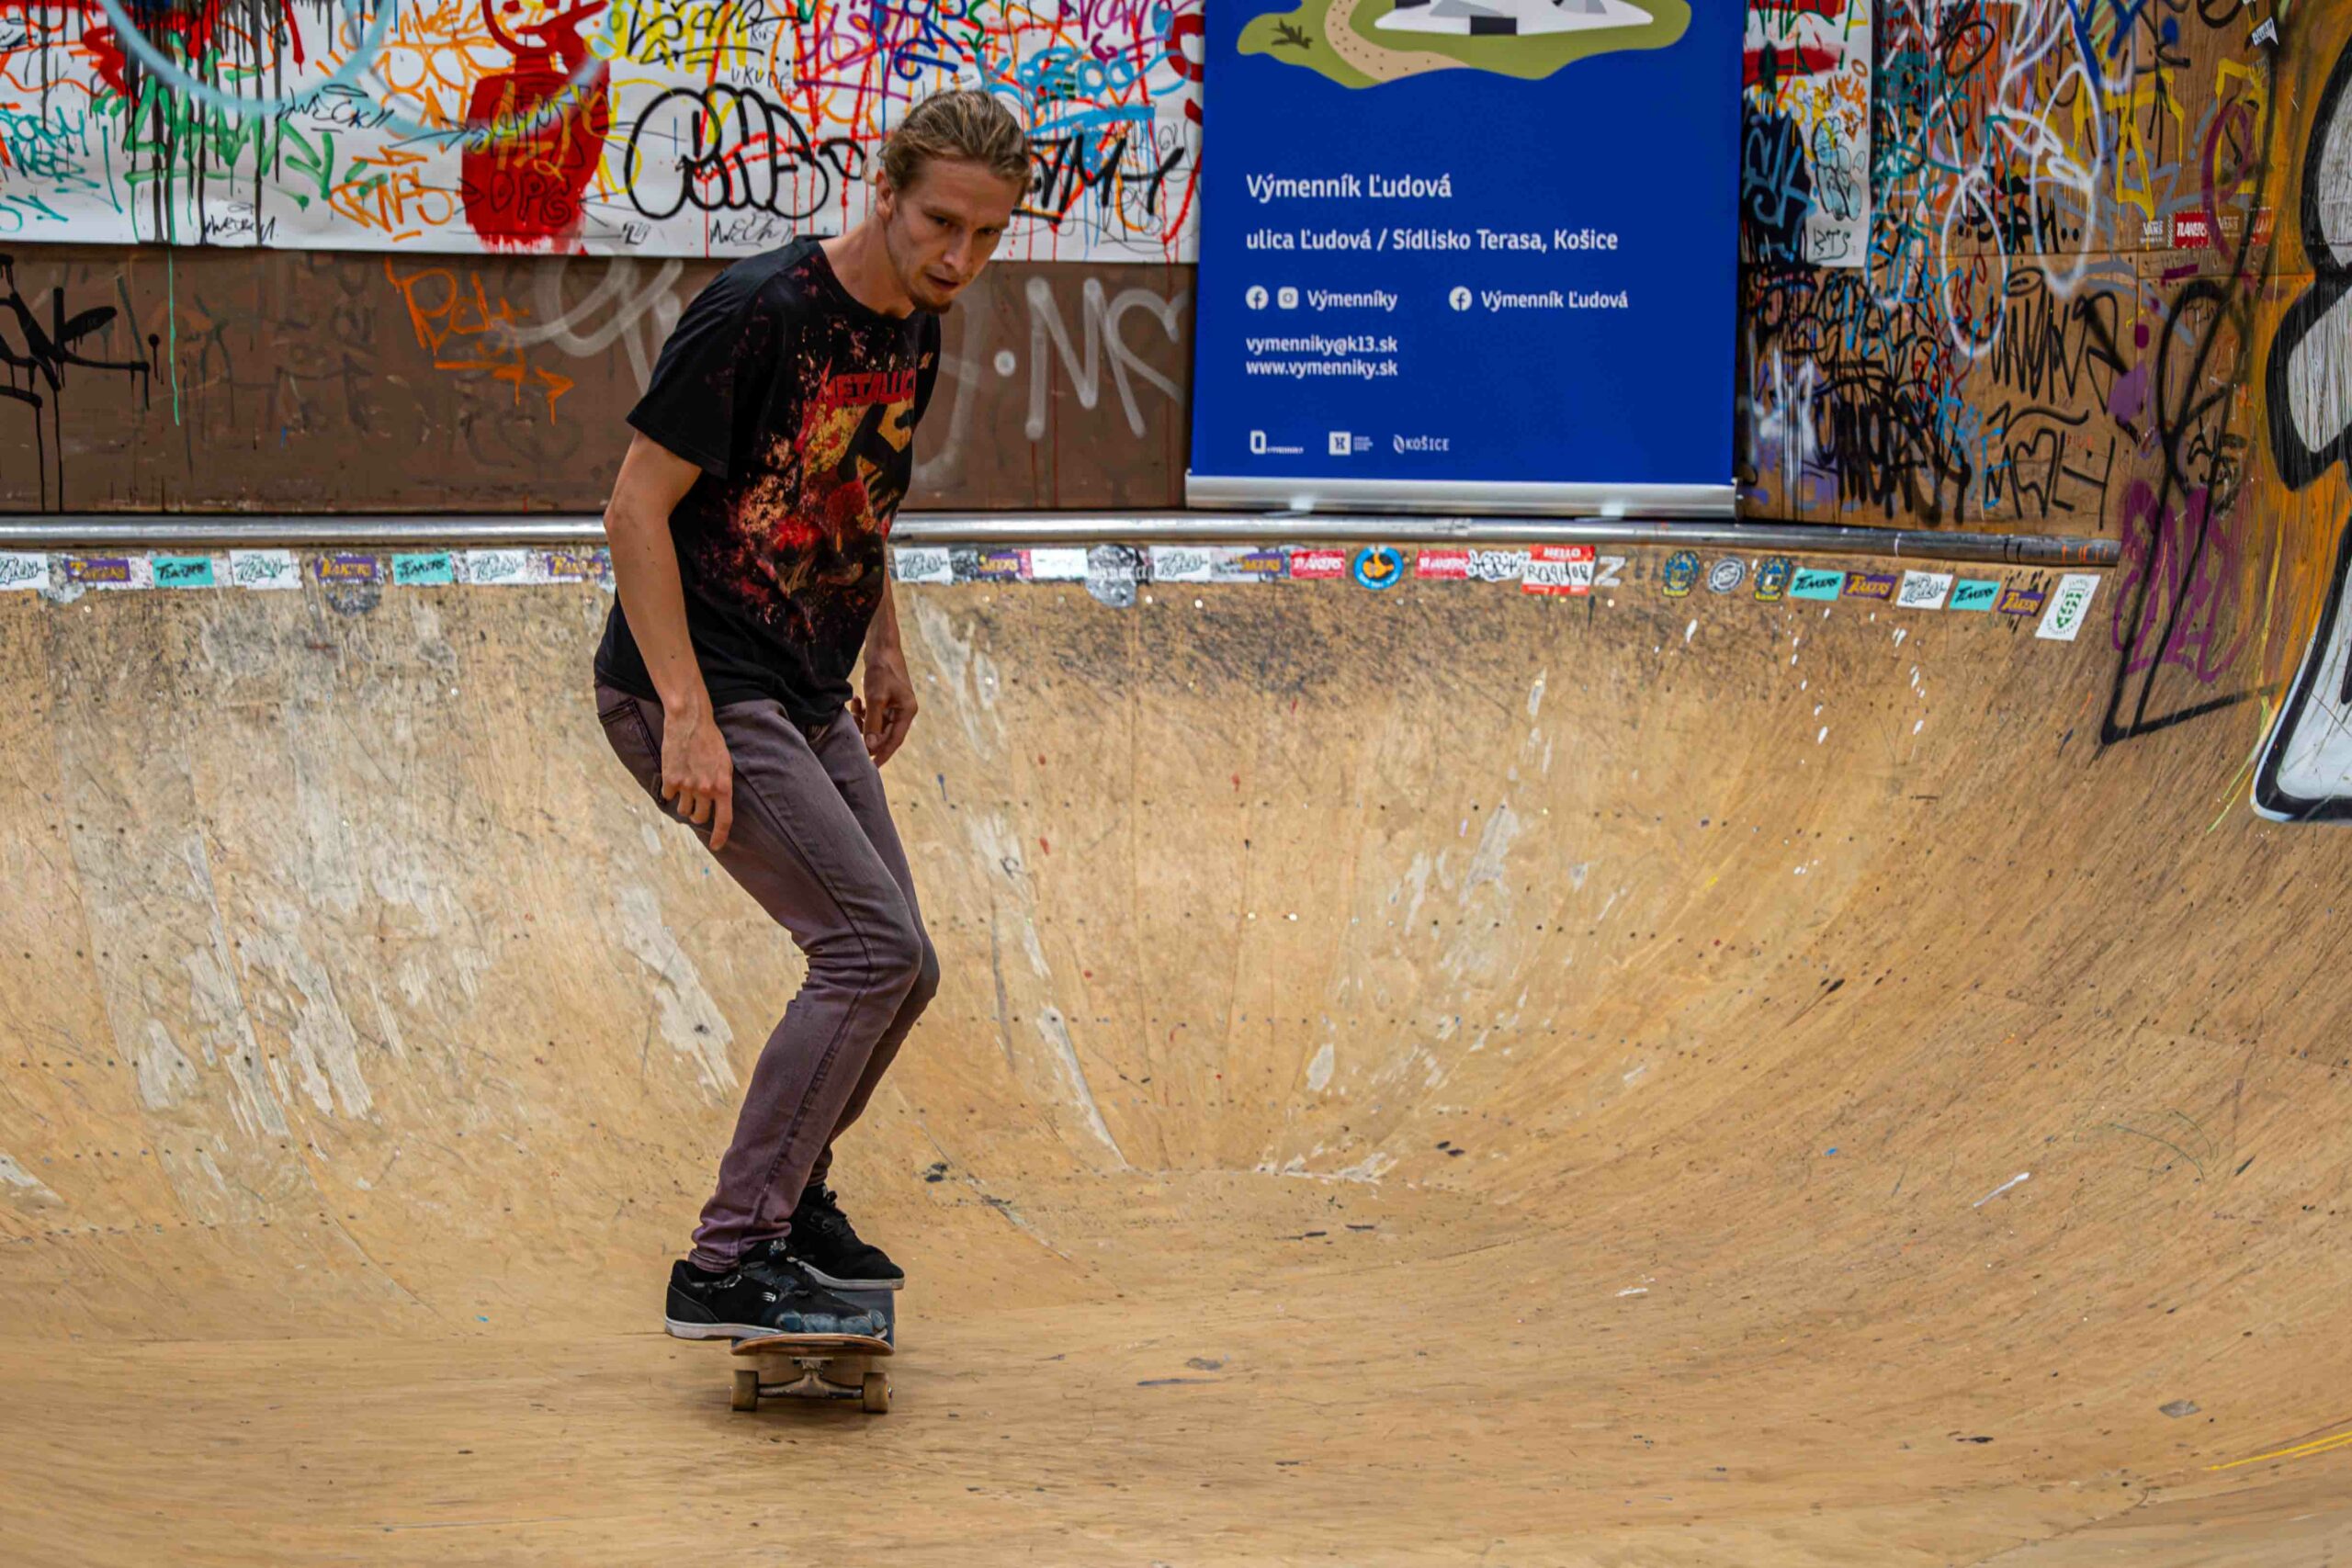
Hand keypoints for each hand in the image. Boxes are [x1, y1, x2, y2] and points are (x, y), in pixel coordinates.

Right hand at [660, 703, 734, 849]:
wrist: (690, 722)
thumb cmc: (710, 740)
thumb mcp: (725, 763)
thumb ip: (721, 784)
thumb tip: (718, 803)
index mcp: (723, 786)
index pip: (724, 820)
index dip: (720, 836)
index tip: (716, 846)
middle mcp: (706, 789)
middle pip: (700, 817)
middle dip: (698, 815)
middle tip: (696, 807)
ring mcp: (687, 786)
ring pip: (683, 810)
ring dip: (684, 805)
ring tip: (685, 790)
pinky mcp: (670, 779)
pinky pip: (668, 796)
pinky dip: (670, 792)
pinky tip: (674, 778)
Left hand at [852, 652, 918, 766]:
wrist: (881, 645)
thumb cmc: (881, 669)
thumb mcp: (875, 698)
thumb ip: (873, 723)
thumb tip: (871, 746)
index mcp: (907, 711)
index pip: (895, 740)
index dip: (883, 754)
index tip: (871, 768)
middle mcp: (903, 710)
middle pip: (885, 733)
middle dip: (868, 737)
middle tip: (852, 741)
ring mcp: (894, 704)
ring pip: (876, 723)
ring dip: (862, 721)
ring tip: (852, 711)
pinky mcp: (884, 697)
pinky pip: (872, 713)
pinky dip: (862, 711)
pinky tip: (855, 700)